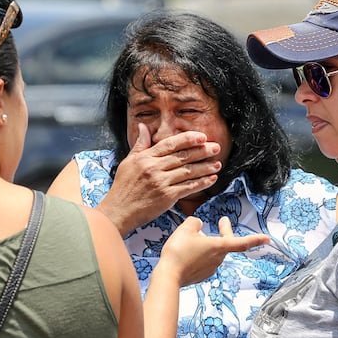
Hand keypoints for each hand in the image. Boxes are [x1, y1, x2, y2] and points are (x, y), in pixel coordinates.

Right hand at [98, 124, 221, 235]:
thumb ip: (140, 144)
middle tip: (216, 147)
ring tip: (217, 164)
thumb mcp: (129, 161)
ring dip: (205, 167)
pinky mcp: (167, 197)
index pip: (170, 144)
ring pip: (188, 172)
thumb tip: (144, 126)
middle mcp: (154, 168)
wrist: (119, 211)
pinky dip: (201, 183)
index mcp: (146, 158)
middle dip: (202, 151)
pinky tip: (211, 179)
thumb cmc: (123, 187)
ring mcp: (161, 182)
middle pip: (183, 156)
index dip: (188, 139)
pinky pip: (188, 188)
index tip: (202, 137)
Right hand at [158, 216, 270, 286]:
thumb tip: (198, 225)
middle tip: (222, 221)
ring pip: (214, 252)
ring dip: (209, 244)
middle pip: (226, 243)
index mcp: (220, 246)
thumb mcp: (186, 228)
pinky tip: (189, 251)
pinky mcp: (202, 275)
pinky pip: (204, 261)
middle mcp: (218, 259)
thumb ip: (195, 222)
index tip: (267, 239)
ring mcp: (211, 268)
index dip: (256, 239)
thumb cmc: (179, 251)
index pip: (242, 242)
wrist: (168, 276)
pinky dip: (200, 254)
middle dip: (225, 232)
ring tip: (194, 238)